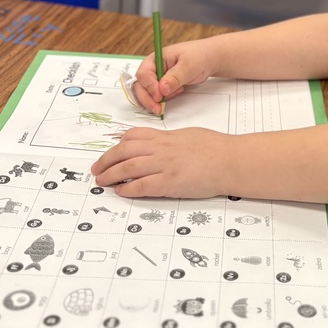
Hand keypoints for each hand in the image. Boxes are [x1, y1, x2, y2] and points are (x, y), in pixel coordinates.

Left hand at [91, 126, 226, 198]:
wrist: (230, 160)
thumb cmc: (216, 148)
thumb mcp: (189, 136)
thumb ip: (171, 141)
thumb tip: (160, 147)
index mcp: (166, 136)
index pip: (133, 136)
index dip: (117, 144)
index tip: (110, 152)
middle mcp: (162, 149)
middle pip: (124, 151)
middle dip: (106, 161)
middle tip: (97, 170)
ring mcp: (165, 165)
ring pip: (128, 168)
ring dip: (111, 175)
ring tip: (102, 182)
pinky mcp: (170, 182)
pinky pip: (143, 185)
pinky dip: (128, 189)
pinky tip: (121, 192)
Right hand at [132, 38, 219, 115]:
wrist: (210, 59)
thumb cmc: (200, 56)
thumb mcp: (189, 65)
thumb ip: (175, 77)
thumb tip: (162, 88)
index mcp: (156, 58)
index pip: (143, 74)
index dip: (149, 86)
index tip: (159, 96)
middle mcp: (154, 68)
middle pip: (140, 86)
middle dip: (148, 98)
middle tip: (158, 109)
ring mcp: (158, 78)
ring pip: (147, 93)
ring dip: (156, 100)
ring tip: (177, 92)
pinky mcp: (164, 86)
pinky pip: (158, 96)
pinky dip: (164, 99)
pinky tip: (179, 92)